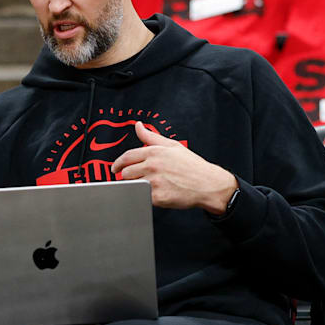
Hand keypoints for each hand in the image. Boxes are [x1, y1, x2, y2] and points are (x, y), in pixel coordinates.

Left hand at [110, 122, 237, 213]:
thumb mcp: (173, 146)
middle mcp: (153, 165)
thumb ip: (151, 137)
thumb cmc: (193, 166)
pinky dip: (145, 197)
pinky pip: (142, 197)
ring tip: (149, 187)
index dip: (118, 163)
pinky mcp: (157, 197)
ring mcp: (154, 181)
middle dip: (129, 176)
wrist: (208, 184)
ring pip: (132, 185)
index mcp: (155, 152)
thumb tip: (138, 126)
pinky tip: (156, 194)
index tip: (115, 168)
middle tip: (138, 179)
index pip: (127, 157)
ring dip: (136, 187)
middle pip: (126, 173)